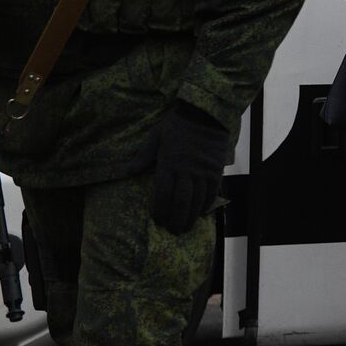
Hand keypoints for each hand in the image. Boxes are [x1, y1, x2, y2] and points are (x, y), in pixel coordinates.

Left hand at [129, 103, 228, 233]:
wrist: (206, 113)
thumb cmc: (178, 124)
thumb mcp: (156, 136)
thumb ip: (143, 156)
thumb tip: (128, 172)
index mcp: (169, 163)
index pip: (163, 194)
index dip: (160, 210)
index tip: (157, 220)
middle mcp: (187, 171)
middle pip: (181, 202)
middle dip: (176, 219)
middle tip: (173, 232)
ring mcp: (203, 171)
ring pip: (197, 200)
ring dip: (191, 216)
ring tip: (186, 228)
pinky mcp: (216, 169)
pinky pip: (213, 191)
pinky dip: (207, 204)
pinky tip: (201, 212)